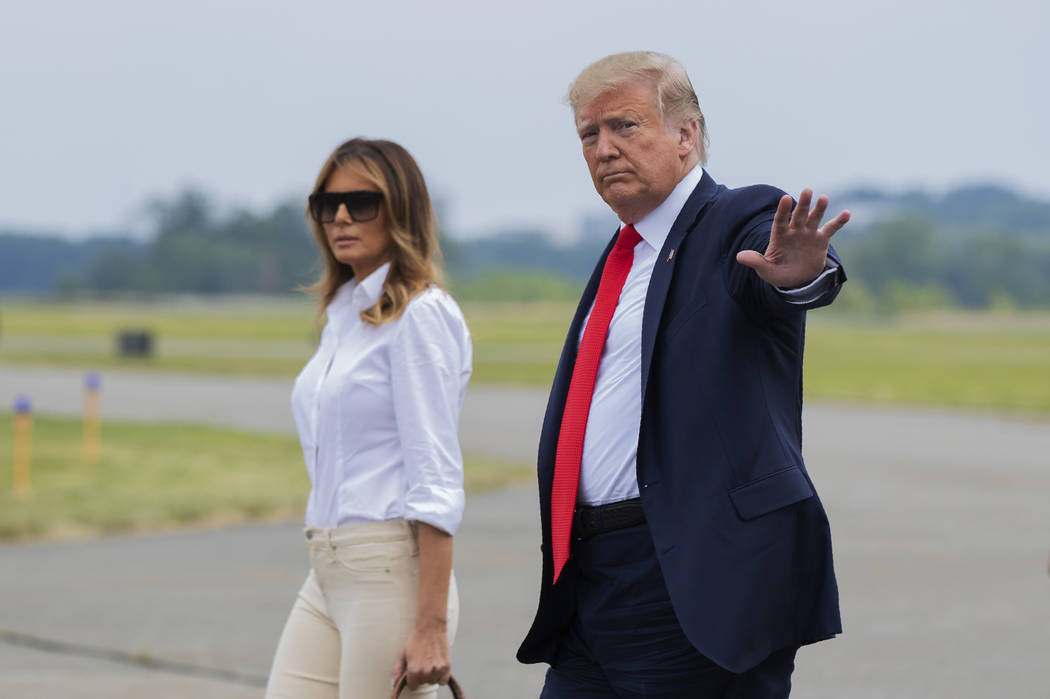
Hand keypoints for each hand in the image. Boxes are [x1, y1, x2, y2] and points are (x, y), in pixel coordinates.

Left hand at [392, 621, 449, 689]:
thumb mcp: (403, 654)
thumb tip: (393, 685)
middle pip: (422, 683)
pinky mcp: (446, 666)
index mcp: (413, 670)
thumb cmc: (416, 640)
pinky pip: (443, 681)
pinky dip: (440, 677)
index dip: (412, 679)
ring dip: (431, 675)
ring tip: (429, 662)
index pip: (413, 686)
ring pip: (432, 681)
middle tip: (422, 662)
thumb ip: (397, 671)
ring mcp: (437, 669)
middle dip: (421, 676)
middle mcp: (426, 672)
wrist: (431, 627)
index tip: (414, 670)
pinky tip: (437, 667)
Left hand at [735, 189, 849, 288]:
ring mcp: (808, 234)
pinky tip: (847, 213)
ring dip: (819, 209)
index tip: (786, 198)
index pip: (780, 221)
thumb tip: (739, 257)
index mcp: (779, 236)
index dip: (783, 210)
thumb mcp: (765, 270)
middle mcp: (794, 231)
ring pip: (813, 218)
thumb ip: (755, 262)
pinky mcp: (821, 240)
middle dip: (802, 204)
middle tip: (807, 190)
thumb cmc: (778, 273)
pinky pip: (830, 229)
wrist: (796, 280)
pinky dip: (838, 222)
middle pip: (798, 215)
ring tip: (823, 198)